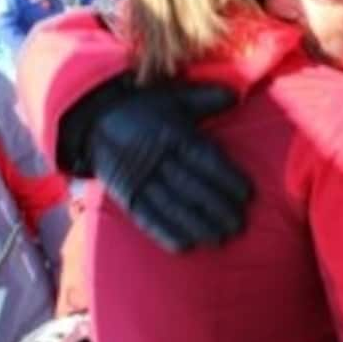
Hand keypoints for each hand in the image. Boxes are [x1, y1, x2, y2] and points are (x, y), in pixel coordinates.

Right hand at [87, 83, 251, 251]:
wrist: (95, 119)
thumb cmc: (145, 109)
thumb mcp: (175, 99)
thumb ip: (206, 99)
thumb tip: (236, 95)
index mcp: (173, 134)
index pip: (205, 159)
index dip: (227, 178)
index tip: (247, 195)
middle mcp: (157, 158)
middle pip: (191, 186)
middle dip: (217, 207)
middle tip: (239, 225)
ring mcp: (139, 178)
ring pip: (171, 205)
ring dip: (196, 225)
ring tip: (219, 239)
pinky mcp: (125, 195)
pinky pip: (145, 217)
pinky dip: (164, 233)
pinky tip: (184, 246)